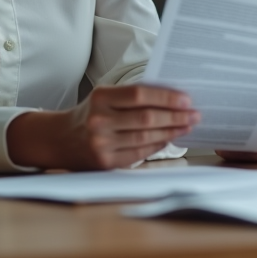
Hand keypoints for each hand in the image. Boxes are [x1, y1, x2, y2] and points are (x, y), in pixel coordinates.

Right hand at [7, 84, 198, 169]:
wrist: (61, 139)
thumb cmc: (91, 113)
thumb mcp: (105, 97)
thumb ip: (133, 96)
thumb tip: (172, 98)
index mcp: (100, 98)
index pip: (139, 95)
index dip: (166, 97)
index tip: (186, 99)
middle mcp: (99, 121)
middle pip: (147, 118)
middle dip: (175, 116)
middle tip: (195, 114)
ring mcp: (102, 144)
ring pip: (146, 137)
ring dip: (172, 132)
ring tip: (188, 125)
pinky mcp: (106, 162)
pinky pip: (140, 152)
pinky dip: (158, 145)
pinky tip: (170, 138)